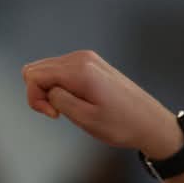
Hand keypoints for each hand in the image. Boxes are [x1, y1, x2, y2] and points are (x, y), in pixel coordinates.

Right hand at [21, 50, 183, 157]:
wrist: (150, 122)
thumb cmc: (121, 125)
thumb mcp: (85, 118)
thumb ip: (58, 99)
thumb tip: (44, 87)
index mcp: (79, 70)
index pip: (33, 74)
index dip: (35, 98)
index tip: (54, 115)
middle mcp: (81, 58)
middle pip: (37, 69)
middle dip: (40, 93)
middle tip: (60, 113)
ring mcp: (87, 58)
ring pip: (48, 70)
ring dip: (51, 91)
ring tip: (72, 108)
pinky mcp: (91, 64)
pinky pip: (62, 72)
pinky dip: (62, 87)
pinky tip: (78, 101)